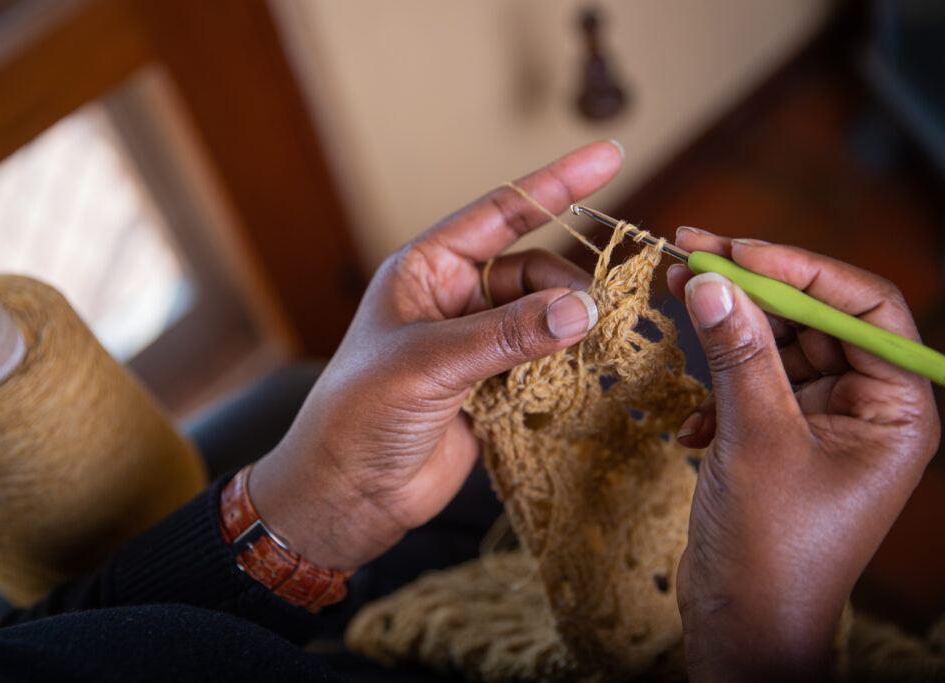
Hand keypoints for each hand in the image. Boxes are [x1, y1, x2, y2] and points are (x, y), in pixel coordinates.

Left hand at [247, 142, 622, 569]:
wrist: (346, 495)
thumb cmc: (360, 415)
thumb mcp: (429, 364)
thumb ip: (507, 335)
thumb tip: (582, 309)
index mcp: (426, 271)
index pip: (500, 214)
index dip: (555, 184)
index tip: (609, 156)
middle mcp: (453, 300)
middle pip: (533, 270)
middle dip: (569, 284)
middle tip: (598, 315)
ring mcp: (474, 345)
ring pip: (543, 317)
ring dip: (571, 328)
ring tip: (596, 346)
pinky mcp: (491, 388)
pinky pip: (543, 362)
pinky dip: (566, 365)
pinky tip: (584, 374)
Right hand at [667, 230, 940, 680]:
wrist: (742, 626)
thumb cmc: (773, 549)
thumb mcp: (755, 438)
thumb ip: (737, 352)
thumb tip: (709, 279)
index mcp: (895, 408)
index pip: (862, 306)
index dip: (801, 268)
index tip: (735, 249)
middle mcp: (866, 409)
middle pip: (813, 319)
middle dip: (751, 289)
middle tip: (689, 252)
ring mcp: (821, 424)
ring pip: (774, 348)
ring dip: (725, 334)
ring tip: (673, 298)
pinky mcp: (780, 439)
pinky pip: (750, 384)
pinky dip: (716, 390)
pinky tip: (692, 422)